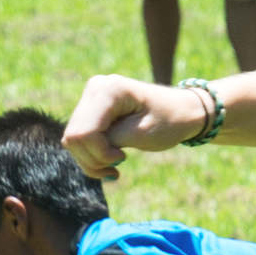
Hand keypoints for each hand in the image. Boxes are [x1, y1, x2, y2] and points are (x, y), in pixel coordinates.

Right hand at [61, 74, 201, 176]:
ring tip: (115, 166)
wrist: (182, 111)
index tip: (122, 159)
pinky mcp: (90, 108)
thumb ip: (110, 140)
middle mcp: (95, 88)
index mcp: (110, 90)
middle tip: (118, 166)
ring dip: (91, 160)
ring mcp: (91, 96)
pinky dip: (91, 155)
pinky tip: (110, 159)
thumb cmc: (170, 121)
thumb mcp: (142, 134)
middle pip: (74, 137)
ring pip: (72, 140)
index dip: (99, 154)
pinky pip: (78, 138)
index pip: (85, 132)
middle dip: (93, 159)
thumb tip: (81, 146)